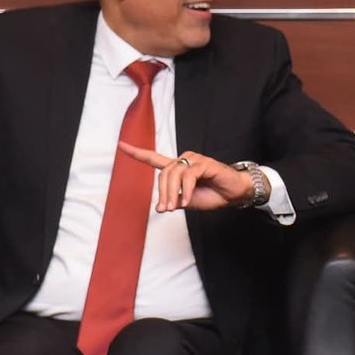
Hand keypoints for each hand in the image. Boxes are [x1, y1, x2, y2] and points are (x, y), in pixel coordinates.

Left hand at [117, 145, 256, 211]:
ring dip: (172, 193)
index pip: (153, 159)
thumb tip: (160, 207)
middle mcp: (184, 161)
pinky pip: (189, 176)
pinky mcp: (204, 163)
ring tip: (177, 206)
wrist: (234, 193)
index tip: (121, 145)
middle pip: (163, 174)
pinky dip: (186, 190)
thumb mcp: (188, 201)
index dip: (136, 153)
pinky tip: (187, 200)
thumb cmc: (212, 195)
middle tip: (166, 209)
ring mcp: (194, 160)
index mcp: (177, 169)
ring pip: (174, 174)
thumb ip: (173, 201)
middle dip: (162, 193)